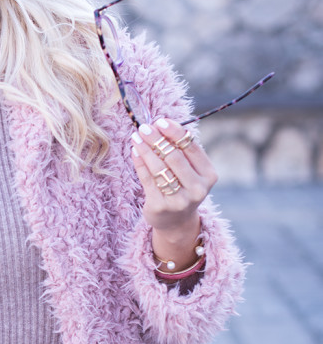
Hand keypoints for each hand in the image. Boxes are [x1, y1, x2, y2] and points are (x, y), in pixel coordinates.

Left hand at [130, 117, 217, 268]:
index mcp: (209, 175)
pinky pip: (147, 179)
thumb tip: (159, 125)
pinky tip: (134, 151)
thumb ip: (181, 151)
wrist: (176, 222)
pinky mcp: (160, 206)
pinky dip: (139, 162)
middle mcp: (197, 189)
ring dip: (145, 149)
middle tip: (144, 127)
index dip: (174, 131)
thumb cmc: (182, 187)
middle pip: (174, 156)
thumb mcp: (190, 171)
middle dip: (157, 139)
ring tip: (136, 137)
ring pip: (159, 167)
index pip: (191, 147)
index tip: (160, 121)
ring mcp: (179, 200)